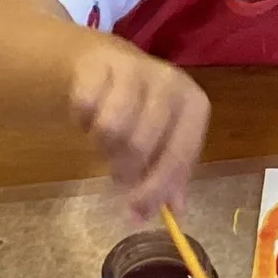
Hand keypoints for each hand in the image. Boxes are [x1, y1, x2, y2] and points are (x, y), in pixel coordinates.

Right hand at [66, 41, 209, 218]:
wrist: (110, 64)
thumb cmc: (146, 110)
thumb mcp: (166, 139)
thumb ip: (171, 176)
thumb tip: (174, 213)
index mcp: (194, 105)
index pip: (179, 155)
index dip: (156, 188)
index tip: (135, 213)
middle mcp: (170, 83)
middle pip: (141, 145)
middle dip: (124, 170)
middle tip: (116, 174)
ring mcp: (135, 68)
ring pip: (110, 128)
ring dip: (102, 145)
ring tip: (105, 142)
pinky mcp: (100, 63)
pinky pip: (84, 107)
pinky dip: (83, 121)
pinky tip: (90, 116)